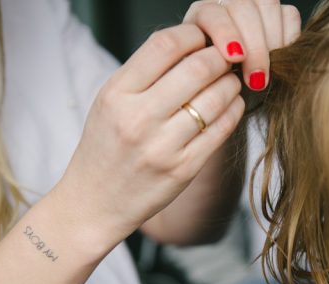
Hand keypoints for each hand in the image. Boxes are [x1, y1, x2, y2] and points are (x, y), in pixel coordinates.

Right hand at [58, 23, 244, 249]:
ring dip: (231, 83)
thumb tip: (193, 44)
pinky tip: (232, 105)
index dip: (193, 35)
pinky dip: (234, 110)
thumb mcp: (110, 103)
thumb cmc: (105, 149)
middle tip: (226, 58)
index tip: (203, 38)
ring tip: (230, 81)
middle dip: (220, 57)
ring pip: (216, 97)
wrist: (94, 203)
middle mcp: (138, 118)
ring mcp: (162, 146)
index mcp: (117, 94)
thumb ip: (144, 74)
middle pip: (198, 67)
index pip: (165, 45)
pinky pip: (221, 130)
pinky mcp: (183, 170)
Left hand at [183, 0, 301, 90]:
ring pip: (268, 5)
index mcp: (202, 17)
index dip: (225, 33)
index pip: (212, 14)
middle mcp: (226, 5)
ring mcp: (252, 5)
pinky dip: (289, 37)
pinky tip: (282, 59)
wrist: (234, 87)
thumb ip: (210, 74)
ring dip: (273, 41)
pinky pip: (289, 15)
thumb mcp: (208, 81)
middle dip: (254, 45)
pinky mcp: (276, 13)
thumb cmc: (216, 84)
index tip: (235, 58)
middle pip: (243, 7)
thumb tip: (222, 82)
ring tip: (272, 71)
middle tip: (257, 79)